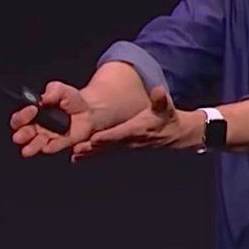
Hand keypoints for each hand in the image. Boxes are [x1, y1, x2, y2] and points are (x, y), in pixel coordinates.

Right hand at [10, 80, 95, 157]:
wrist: (88, 110)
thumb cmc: (71, 100)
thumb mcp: (61, 90)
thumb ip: (53, 90)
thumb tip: (45, 97)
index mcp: (32, 114)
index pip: (19, 118)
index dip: (22, 115)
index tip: (33, 109)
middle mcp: (36, 127)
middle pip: (22, 134)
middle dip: (21, 135)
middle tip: (25, 132)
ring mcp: (47, 137)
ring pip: (34, 145)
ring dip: (31, 147)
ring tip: (28, 149)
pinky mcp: (59, 144)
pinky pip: (53, 148)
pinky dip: (50, 148)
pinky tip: (48, 147)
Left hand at [71, 85, 202, 160]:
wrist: (174, 136)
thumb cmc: (167, 118)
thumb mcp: (166, 107)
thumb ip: (160, 99)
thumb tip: (159, 90)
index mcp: (139, 129)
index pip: (122, 134)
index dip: (109, 137)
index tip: (95, 138)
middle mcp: (131, 141)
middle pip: (110, 146)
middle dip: (94, 148)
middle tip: (78, 149)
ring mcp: (127, 148)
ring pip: (106, 152)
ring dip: (91, 155)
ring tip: (74, 155)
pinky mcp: (123, 150)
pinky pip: (106, 155)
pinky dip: (93, 157)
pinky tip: (77, 159)